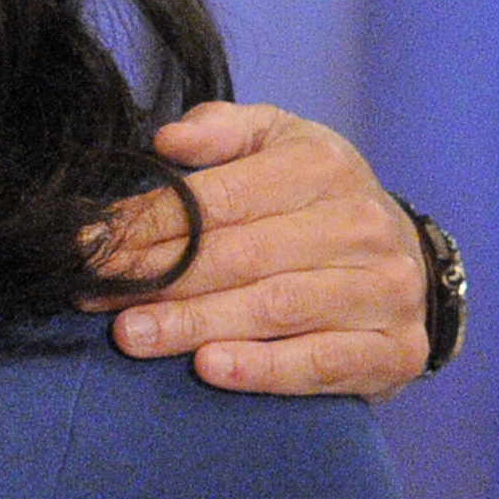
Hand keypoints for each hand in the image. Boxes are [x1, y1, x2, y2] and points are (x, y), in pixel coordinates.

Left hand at [82, 102, 428, 398]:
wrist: (407, 258)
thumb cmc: (315, 199)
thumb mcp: (276, 143)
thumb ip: (221, 130)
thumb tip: (166, 140)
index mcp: (322, 166)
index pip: (217, 198)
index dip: (148, 223)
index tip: (91, 244)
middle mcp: (360, 225)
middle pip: (239, 256)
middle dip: (158, 277)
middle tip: (97, 295)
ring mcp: (383, 290)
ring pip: (273, 309)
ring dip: (194, 324)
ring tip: (131, 335)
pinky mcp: (396, 350)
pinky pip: (321, 363)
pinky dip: (263, 368)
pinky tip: (209, 367)